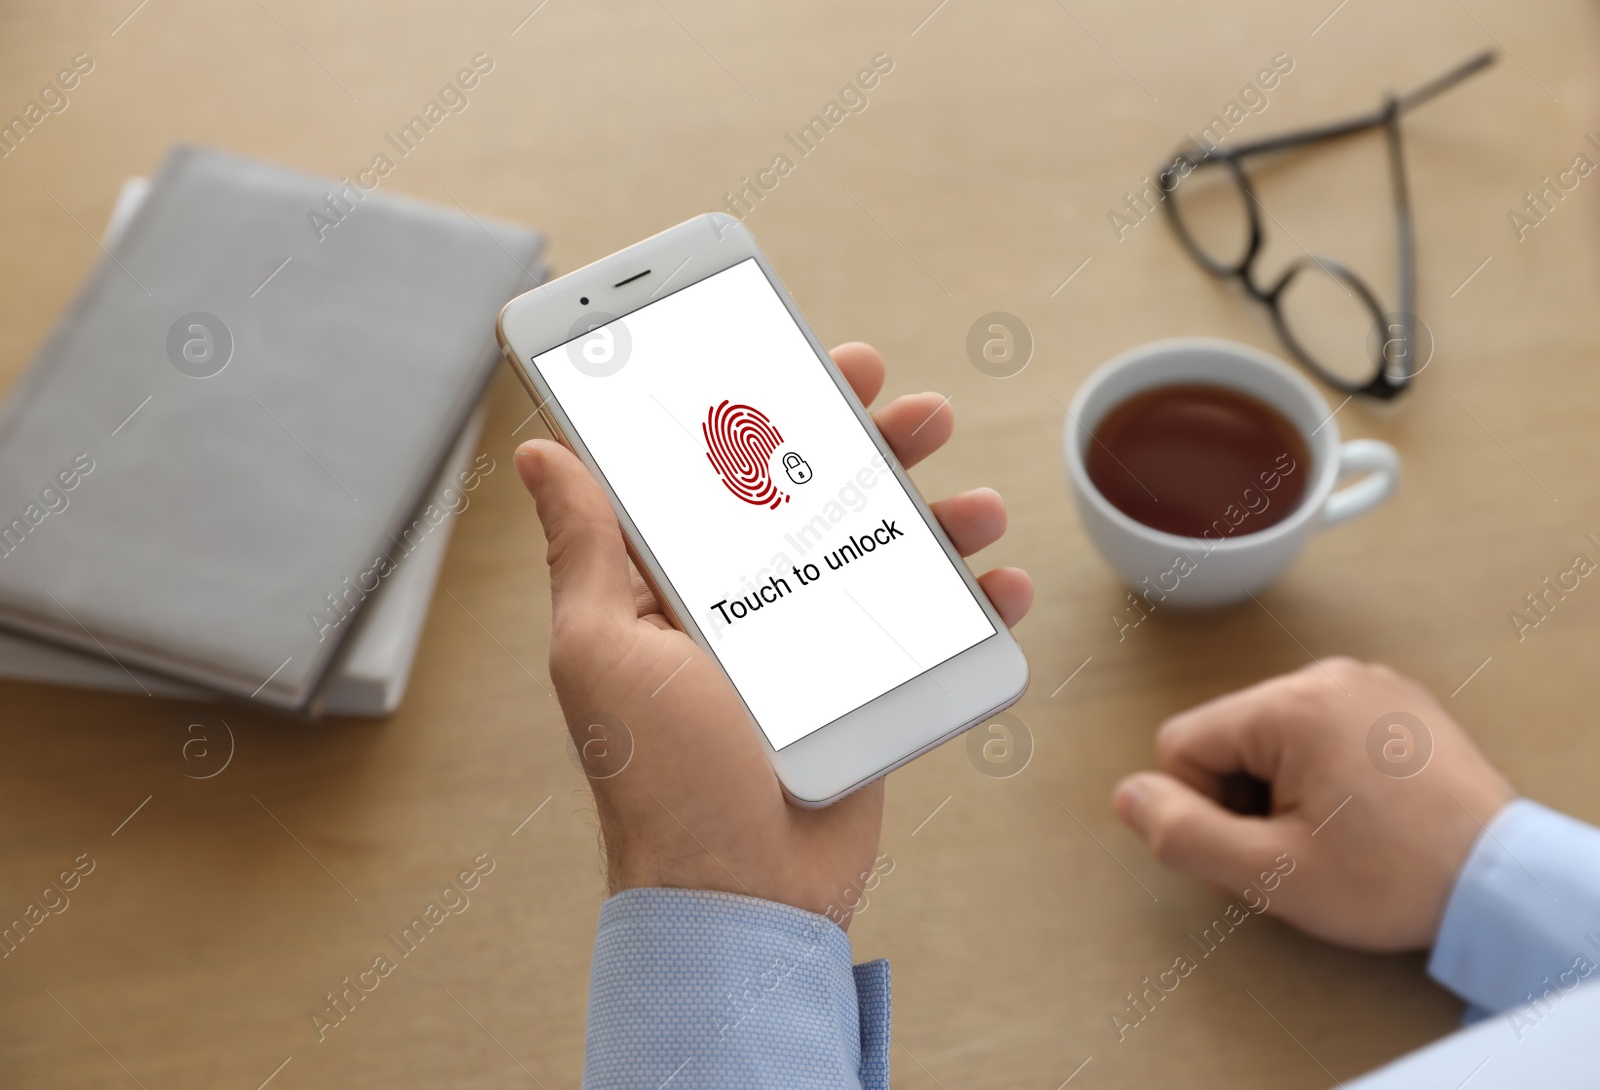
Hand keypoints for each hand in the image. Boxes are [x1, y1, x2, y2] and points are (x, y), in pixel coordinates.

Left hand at [515, 342, 1031, 927]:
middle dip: (867, 438)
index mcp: (672, 579)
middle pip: (813, 491)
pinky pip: (926, 626)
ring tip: (973, 502)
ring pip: (880, 546)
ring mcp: (810, 641)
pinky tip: (998, 581)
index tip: (801, 354)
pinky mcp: (864, 684)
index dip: (760, 403)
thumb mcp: (603, 647)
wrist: (739, 891)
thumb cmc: (658, 775)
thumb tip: (541, 454)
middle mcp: (743, 599)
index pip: (718, 466)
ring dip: (936, 510)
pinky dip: (970, 600)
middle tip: (912, 407)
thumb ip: (586, 547)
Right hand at [1112, 657, 1514, 951]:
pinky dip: (1326, 769)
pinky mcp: (1398, 701)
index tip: (1262, 844)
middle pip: (1229, 736)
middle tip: (1303, 846)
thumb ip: (1184, 834)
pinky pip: (1321, 728)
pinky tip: (1365, 809)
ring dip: (1284, 785)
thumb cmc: (1394, 879)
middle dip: (1246, 795)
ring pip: (1272, 735)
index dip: (1204, 808)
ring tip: (1340, 830)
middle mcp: (1328, 675)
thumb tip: (1128, 796)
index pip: (1182, 744)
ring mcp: (1369, 683)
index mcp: (1291, 705)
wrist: (1505, 885)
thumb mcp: (1272, 875)